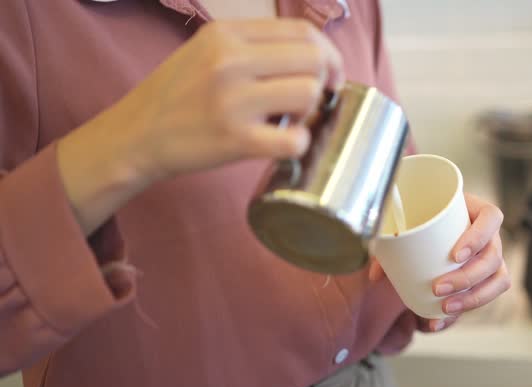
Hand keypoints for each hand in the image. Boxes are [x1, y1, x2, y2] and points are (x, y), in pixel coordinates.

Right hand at [58, 19, 343, 233]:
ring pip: (309, 94)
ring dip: (311, 111)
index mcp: (226, 34)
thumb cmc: (177, 95)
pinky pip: (294, 139)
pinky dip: (299, 144)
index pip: (302, 31)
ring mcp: (233, 100)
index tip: (328, 73)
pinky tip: (284, 143)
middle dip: (325, 81)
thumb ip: (252, 45)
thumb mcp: (206, 50)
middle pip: (313, 59)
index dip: (328, 53)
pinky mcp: (235, 139)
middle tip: (313, 100)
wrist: (136, 134)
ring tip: (290, 120)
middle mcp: (230, 60)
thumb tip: (311, 54)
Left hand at [370, 193, 510, 332]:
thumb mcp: (410, 225)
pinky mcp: (486, 280)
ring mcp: (492, 259)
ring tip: (444, 307)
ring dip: (472, 298)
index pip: (491, 218)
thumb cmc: (425, 220)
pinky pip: (486, 297)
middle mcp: (491, 236)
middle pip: (493, 257)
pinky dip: (461, 312)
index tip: (455, 255)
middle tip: (438, 287)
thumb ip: (391, 246)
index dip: (478, 237)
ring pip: (498, 281)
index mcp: (478, 212)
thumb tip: (375, 276)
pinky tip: (439, 321)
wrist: (430, 230)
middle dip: (467, 277)